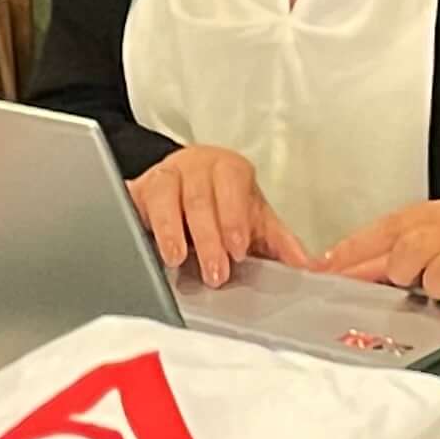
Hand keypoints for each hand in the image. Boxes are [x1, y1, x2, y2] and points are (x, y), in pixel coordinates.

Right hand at [126, 144, 305, 287]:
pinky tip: (143, 243)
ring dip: (171, 230)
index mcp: (229, 168)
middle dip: (207, 237)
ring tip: (178, 258)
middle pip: (198, 196)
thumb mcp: (255, 219)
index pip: (232, 185)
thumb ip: (279, 242)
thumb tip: (307, 266)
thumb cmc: (225, 204)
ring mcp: (164, 175)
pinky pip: (132, 201)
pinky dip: (140, 222)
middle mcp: (195, 165)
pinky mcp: (137, 189)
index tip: (238, 249)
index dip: (234, 217)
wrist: (186, 187)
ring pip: (164, 194)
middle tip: (215, 272)